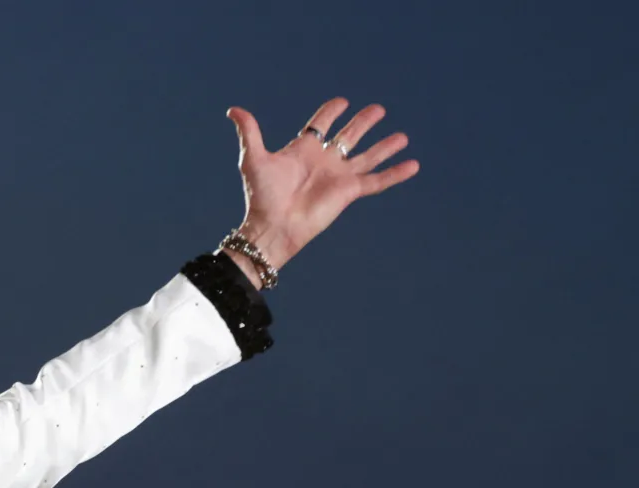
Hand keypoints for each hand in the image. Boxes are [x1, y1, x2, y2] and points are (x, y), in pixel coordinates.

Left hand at [225, 97, 418, 281]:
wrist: (273, 226)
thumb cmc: (261, 195)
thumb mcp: (254, 159)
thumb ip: (249, 132)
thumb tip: (233, 110)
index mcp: (303, 149)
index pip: (320, 125)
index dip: (330, 113)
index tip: (341, 102)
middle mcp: (324, 161)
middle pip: (349, 136)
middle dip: (362, 123)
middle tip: (377, 109)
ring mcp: (338, 176)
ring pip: (367, 156)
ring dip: (384, 146)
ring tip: (402, 136)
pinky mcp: (350, 192)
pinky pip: (377, 180)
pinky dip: (395, 173)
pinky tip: (413, 164)